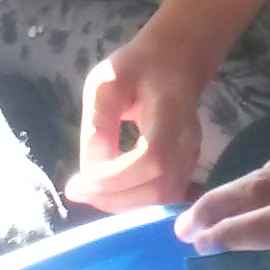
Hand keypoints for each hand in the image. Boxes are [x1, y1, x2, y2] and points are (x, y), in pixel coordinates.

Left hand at [67, 31, 212, 210]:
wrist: (174, 64)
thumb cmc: (137, 68)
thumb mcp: (107, 82)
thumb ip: (99, 122)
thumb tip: (91, 169)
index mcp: (170, 113)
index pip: (151, 159)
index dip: (115, 179)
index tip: (78, 183)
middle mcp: (187, 141)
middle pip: (158, 187)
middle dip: (114, 198)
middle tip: (78, 190)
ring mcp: (191, 158)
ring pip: (162, 199)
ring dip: (123, 205)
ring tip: (90, 192)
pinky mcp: (186, 168)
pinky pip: (163, 197)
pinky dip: (135, 203)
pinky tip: (109, 192)